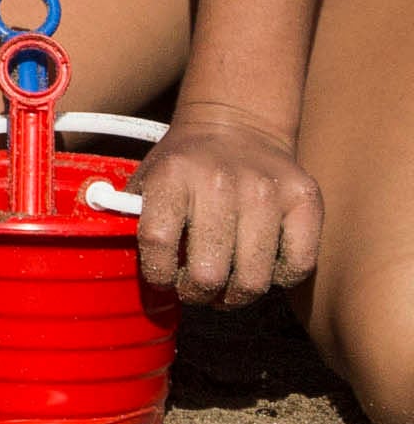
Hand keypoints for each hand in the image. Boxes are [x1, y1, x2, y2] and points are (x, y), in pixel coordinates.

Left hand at [130, 107, 323, 305]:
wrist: (237, 127)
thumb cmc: (184, 168)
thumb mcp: (147, 181)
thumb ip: (131, 218)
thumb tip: (117, 260)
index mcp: (173, 175)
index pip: (157, 241)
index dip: (158, 273)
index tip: (162, 278)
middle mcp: (220, 180)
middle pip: (209, 272)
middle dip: (198, 293)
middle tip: (196, 290)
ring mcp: (268, 190)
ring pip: (254, 279)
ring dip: (236, 296)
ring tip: (225, 288)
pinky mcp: (306, 200)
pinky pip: (298, 266)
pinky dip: (278, 280)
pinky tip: (261, 268)